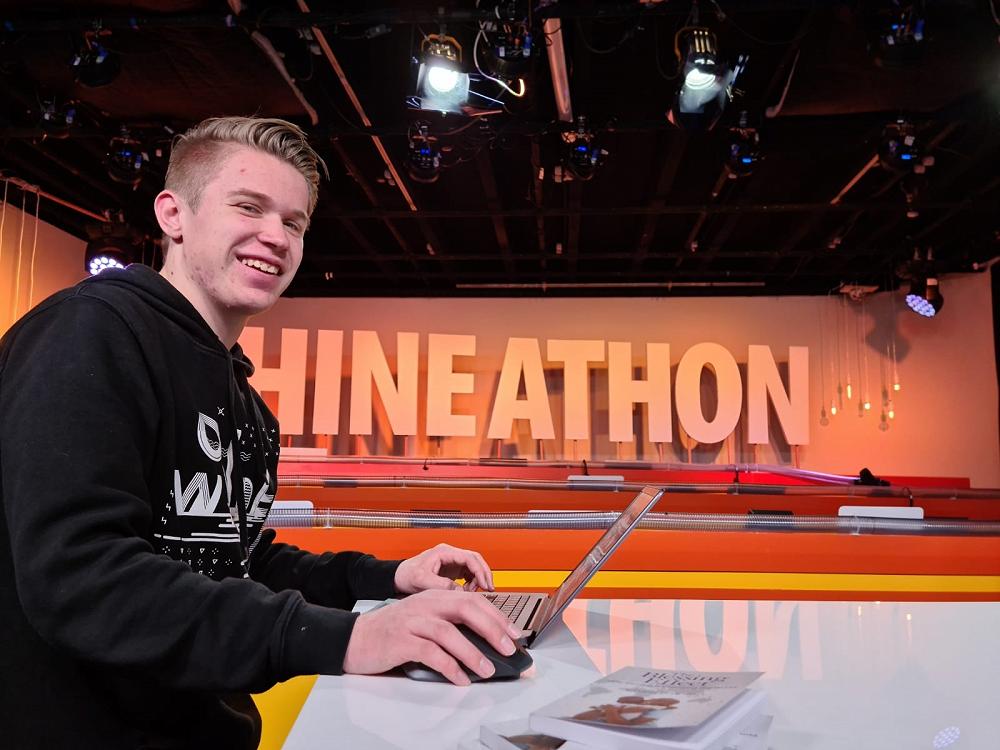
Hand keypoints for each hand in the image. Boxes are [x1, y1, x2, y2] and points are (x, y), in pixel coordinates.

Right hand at [342, 590, 520, 685]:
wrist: (354, 638)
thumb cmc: (392, 631)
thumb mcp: (422, 618)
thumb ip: (448, 623)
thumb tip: (483, 641)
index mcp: (434, 597)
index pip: (472, 600)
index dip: (496, 615)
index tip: (514, 632)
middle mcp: (425, 604)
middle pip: (466, 609)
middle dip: (492, 628)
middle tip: (509, 647)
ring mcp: (412, 621)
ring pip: (449, 632)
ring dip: (473, 652)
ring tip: (488, 669)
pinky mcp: (401, 640)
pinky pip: (431, 653)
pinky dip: (449, 666)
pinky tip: (460, 678)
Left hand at [394, 543, 494, 594]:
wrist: (398, 577)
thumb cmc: (407, 575)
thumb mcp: (421, 581)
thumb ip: (440, 585)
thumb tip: (459, 590)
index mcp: (444, 552)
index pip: (469, 557)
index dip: (480, 570)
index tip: (485, 584)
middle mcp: (450, 555)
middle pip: (475, 560)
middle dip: (484, 574)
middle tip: (489, 588)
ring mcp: (451, 562)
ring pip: (473, 567)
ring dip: (478, 579)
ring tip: (474, 592)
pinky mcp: (451, 570)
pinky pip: (468, 574)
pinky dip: (472, 582)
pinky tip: (468, 592)